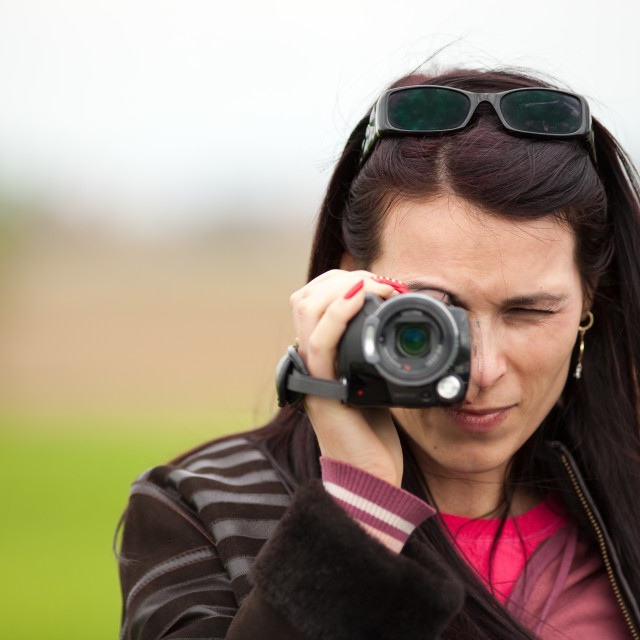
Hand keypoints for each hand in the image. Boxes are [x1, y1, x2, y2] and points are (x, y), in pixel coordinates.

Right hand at [290, 270, 405, 486]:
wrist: (369, 477)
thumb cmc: (373, 433)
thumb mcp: (376, 383)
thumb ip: (373, 358)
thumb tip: (399, 331)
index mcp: (320, 356)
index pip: (312, 300)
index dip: (340, 281)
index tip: (380, 283)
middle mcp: (310, 361)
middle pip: (306, 297)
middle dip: (343, 278)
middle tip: (382, 283)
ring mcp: (312, 374)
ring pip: (307, 310)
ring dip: (344, 287)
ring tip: (378, 287)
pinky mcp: (321, 391)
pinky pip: (320, 344)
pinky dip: (338, 314)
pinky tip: (360, 299)